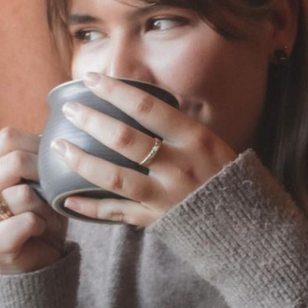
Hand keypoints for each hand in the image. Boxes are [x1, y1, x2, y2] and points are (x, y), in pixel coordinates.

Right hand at [0, 127, 67, 273]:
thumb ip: (35, 157)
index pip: (6, 138)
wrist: (39, 260)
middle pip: (15, 161)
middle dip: (45, 175)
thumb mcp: (36, 180)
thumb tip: (55, 135)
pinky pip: (26, 221)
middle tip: (53, 192)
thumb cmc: (40, 214)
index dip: (37, 145)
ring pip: (23, 194)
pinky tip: (39, 231)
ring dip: (46, 206)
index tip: (52, 164)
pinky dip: (42, 224)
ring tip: (47, 216)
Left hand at [51, 73, 237, 226]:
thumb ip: (178, 128)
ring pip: (114, 177)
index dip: (114, 91)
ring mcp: (166, 196)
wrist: (248, 228)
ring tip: (58, 147)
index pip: (148, 108)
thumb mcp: (212, 144)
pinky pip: (116, 213)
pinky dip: (89, 206)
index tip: (90, 78)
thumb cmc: (227, 179)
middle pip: (125, 139)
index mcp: (195, 139)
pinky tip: (66, 197)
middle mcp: (180, 167)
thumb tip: (139, 100)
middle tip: (69, 109)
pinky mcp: (157, 221)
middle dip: (91, 121)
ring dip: (81, 160)